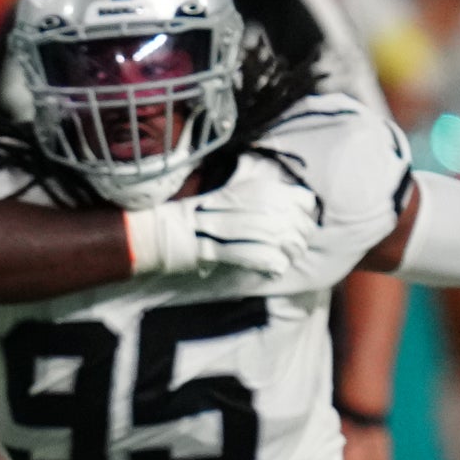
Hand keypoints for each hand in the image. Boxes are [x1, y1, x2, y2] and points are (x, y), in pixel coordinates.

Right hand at [126, 182, 319, 278]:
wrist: (155, 232)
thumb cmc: (192, 218)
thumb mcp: (224, 196)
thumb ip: (252, 194)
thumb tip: (290, 201)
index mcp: (238, 189)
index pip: (285, 194)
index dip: (300, 207)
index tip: (303, 217)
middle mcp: (232, 204)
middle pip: (283, 218)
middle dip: (297, 234)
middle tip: (299, 244)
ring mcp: (220, 227)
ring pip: (270, 237)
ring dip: (285, 251)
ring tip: (288, 258)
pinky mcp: (211, 249)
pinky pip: (250, 256)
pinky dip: (268, 264)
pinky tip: (275, 270)